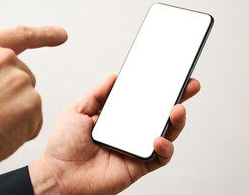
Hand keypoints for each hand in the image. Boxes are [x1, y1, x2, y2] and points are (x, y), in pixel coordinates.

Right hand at [0, 26, 66, 186]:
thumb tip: (7, 74)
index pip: (22, 36)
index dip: (45, 34)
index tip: (61, 34)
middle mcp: (5, 59)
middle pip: (25, 76)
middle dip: (13, 95)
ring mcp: (20, 80)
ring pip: (29, 98)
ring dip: (17, 113)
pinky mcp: (32, 102)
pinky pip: (35, 118)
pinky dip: (24, 129)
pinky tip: (1, 133)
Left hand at [29, 75, 199, 194]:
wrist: (59, 175)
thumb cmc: (64, 145)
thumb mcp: (77, 110)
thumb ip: (97, 94)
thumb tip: (115, 77)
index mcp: (118, 116)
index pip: (143, 99)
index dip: (157, 87)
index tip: (169, 72)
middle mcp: (131, 130)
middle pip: (160, 113)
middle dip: (178, 98)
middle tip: (189, 85)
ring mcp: (137, 147)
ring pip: (166, 133)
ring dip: (176, 121)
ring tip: (177, 109)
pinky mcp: (139, 165)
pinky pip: (160, 157)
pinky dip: (164, 148)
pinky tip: (158, 139)